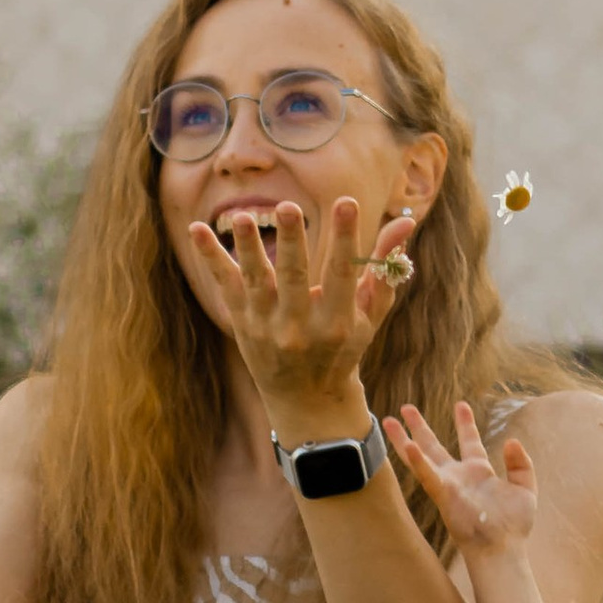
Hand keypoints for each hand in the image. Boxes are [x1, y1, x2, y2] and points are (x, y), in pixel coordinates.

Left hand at [188, 194, 416, 431]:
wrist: (306, 399)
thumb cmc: (346, 347)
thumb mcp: (371, 313)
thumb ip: (385, 267)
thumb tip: (406, 222)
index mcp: (338, 322)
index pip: (342, 275)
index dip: (346, 238)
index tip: (347, 202)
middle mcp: (300, 327)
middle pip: (294, 278)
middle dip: (292, 242)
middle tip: (288, 206)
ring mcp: (267, 326)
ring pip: (256, 281)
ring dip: (248, 247)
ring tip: (243, 217)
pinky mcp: (242, 323)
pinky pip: (225, 285)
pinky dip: (211, 258)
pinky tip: (196, 230)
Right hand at [386, 399, 540, 558]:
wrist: (503, 547)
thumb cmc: (513, 525)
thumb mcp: (525, 488)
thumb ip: (520, 464)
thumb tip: (512, 440)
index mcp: (478, 472)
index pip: (469, 441)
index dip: (465, 423)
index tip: (461, 405)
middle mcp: (458, 476)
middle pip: (434, 446)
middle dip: (420, 427)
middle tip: (406, 407)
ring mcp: (448, 485)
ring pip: (421, 457)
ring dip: (404, 439)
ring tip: (389, 420)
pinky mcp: (443, 495)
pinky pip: (428, 475)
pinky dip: (418, 462)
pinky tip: (408, 445)